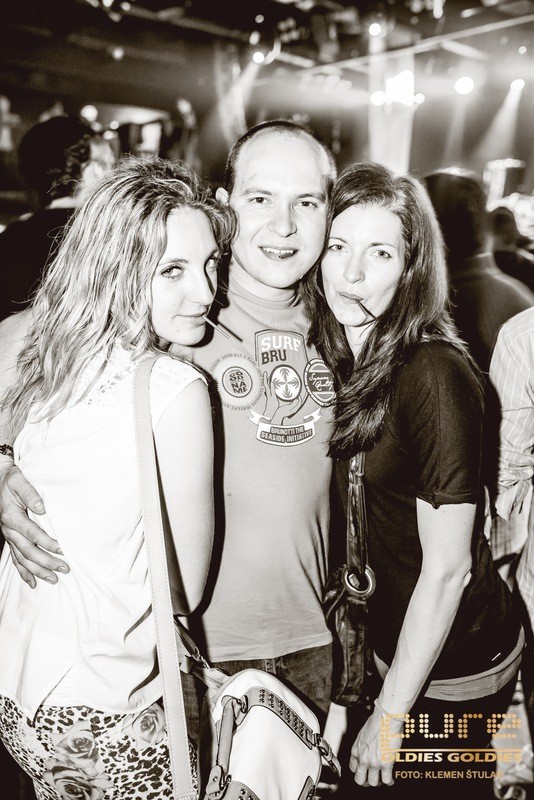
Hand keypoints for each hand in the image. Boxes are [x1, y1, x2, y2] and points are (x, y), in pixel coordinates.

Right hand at [0, 461, 68, 587]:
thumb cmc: (11, 480)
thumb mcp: (19, 481)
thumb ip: (30, 494)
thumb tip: (42, 508)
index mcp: (12, 517)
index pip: (32, 534)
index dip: (47, 543)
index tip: (62, 550)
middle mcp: (9, 530)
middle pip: (28, 551)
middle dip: (46, 562)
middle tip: (65, 569)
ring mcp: (9, 536)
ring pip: (22, 559)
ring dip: (38, 571)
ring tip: (54, 580)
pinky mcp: (11, 539)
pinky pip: (16, 559)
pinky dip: (24, 572)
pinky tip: (33, 582)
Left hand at [350, 706, 401, 787]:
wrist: (386, 718)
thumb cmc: (377, 721)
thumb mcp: (363, 734)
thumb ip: (363, 746)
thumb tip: (368, 750)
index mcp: (356, 750)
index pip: (353, 768)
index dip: (359, 772)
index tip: (364, 772)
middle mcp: (363, 758)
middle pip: (360, 780)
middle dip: (366, 782)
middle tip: (372, 779)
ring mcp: (374, 763)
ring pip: (373, 783)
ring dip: (378, 782)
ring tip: (382, 778)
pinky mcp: (386, 764)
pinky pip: (387, 780)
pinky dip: (389, 781)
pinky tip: (391, 779)